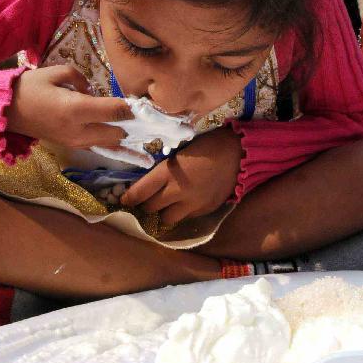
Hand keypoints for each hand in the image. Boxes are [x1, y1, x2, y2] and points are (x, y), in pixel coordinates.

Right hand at [7, 65, 132, 149]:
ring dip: (119, 133)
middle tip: (135, 113)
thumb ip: (80, 78)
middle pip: (116, 133)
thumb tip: (92, 91)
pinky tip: (115, 133)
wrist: (5, 111)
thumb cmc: (29, 87)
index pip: (113, 112)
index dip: (129, 107)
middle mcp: (78, 130)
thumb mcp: (55, 72)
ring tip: (127, 122)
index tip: (138, 102)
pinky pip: (96, 146)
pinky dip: (107, 141)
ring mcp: (73, 141)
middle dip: (127, 124)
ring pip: (108, 144)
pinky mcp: (69, 145)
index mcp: (76, 109)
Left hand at [121, 126, 241, 224]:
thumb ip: (165, 167)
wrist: (238, 154)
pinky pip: (186, 217)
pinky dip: (182, 212)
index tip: (124, 199)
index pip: (140, 192)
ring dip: (163, 211)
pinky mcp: (204, 210)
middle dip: (146, 204)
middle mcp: (177, 191)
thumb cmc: (207, 144)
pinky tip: (185, 202)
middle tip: (146, 199)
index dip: (129, 198)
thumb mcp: (180, 151)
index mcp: (168, 172)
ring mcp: (192, 204)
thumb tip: (149, 177)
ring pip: (167, 218)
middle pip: (150, 208)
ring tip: (166, 203)